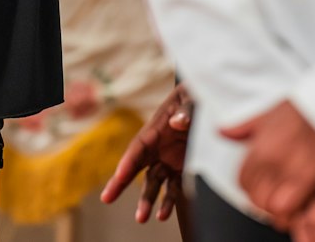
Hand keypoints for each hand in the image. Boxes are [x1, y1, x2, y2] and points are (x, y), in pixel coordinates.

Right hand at [100, 83, 192, 222]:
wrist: (207, 103)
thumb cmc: (194, 97)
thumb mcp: (190, 97)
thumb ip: (185, 109)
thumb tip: (177, 122)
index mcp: (156, 128)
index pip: (138, 146)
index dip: (128, 161)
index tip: (120, 176)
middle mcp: (157, 146)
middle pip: (135, 166)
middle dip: (120, 182)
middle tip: (107, 198)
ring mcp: (168, 159)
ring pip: (152, 182)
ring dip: (146, 200)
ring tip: (142, 218)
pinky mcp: (181, 168)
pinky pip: (173, 187)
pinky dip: (167, 201)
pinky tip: (163, 215)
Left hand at [220, 100, 314, 227]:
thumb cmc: (302, 110)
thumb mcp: (267, 114)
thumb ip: (243, 127)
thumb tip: (221, 132)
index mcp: (260, 147)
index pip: (243, 181)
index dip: (251, 187)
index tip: (262, 186)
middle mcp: (272, 161)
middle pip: (256, 196)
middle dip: (263, 200)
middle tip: (274, 197)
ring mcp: (290, 171)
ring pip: (271, 205)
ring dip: (277, 207)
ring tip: (286, 202)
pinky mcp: (311, 179)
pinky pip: (290, 207)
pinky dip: (291, 211)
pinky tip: (298, 204)